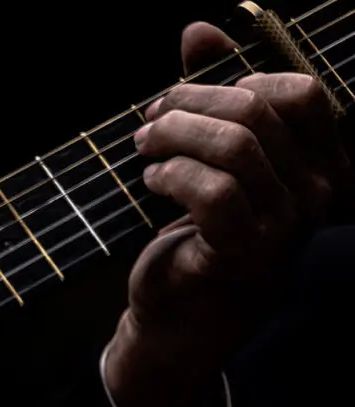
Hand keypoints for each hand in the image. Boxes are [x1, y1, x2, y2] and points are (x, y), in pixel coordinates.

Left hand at [104, 21, 350, 406]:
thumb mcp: (209, 155)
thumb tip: (199, 30)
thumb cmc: (198, 232)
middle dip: (188, 105)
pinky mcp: (244, 250)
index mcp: (321, 163)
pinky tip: (151, 181)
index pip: (297, 91)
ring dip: (174, 135)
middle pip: (256, 111)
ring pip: (234, 145)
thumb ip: (211, 91)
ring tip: (144, 148)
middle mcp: (317, 192)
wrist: (180, 316)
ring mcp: (286, 224)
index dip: (231, 82)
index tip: (180, 100)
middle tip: (147, 124)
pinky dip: (172, 174)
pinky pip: (212, 190)